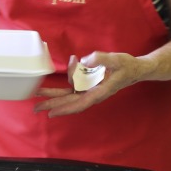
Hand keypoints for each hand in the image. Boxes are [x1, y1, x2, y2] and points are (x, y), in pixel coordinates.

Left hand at [34, 51, 148, 117]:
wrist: (135, 70)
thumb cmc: (127, 66)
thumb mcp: (117, 59)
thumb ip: (101, 58)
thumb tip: (84, 60)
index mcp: (99, 92)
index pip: (79, 103)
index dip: (65, 108)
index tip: (51, 112)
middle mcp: (92, 93)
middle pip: (69, 102)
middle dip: (52, 104)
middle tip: (35, 108)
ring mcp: (90, 90)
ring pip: (69, 94)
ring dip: (54, 93)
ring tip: (39, 92)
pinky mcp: (89, 85)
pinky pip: (73, 86)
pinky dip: (66, 80)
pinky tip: (63, 73)